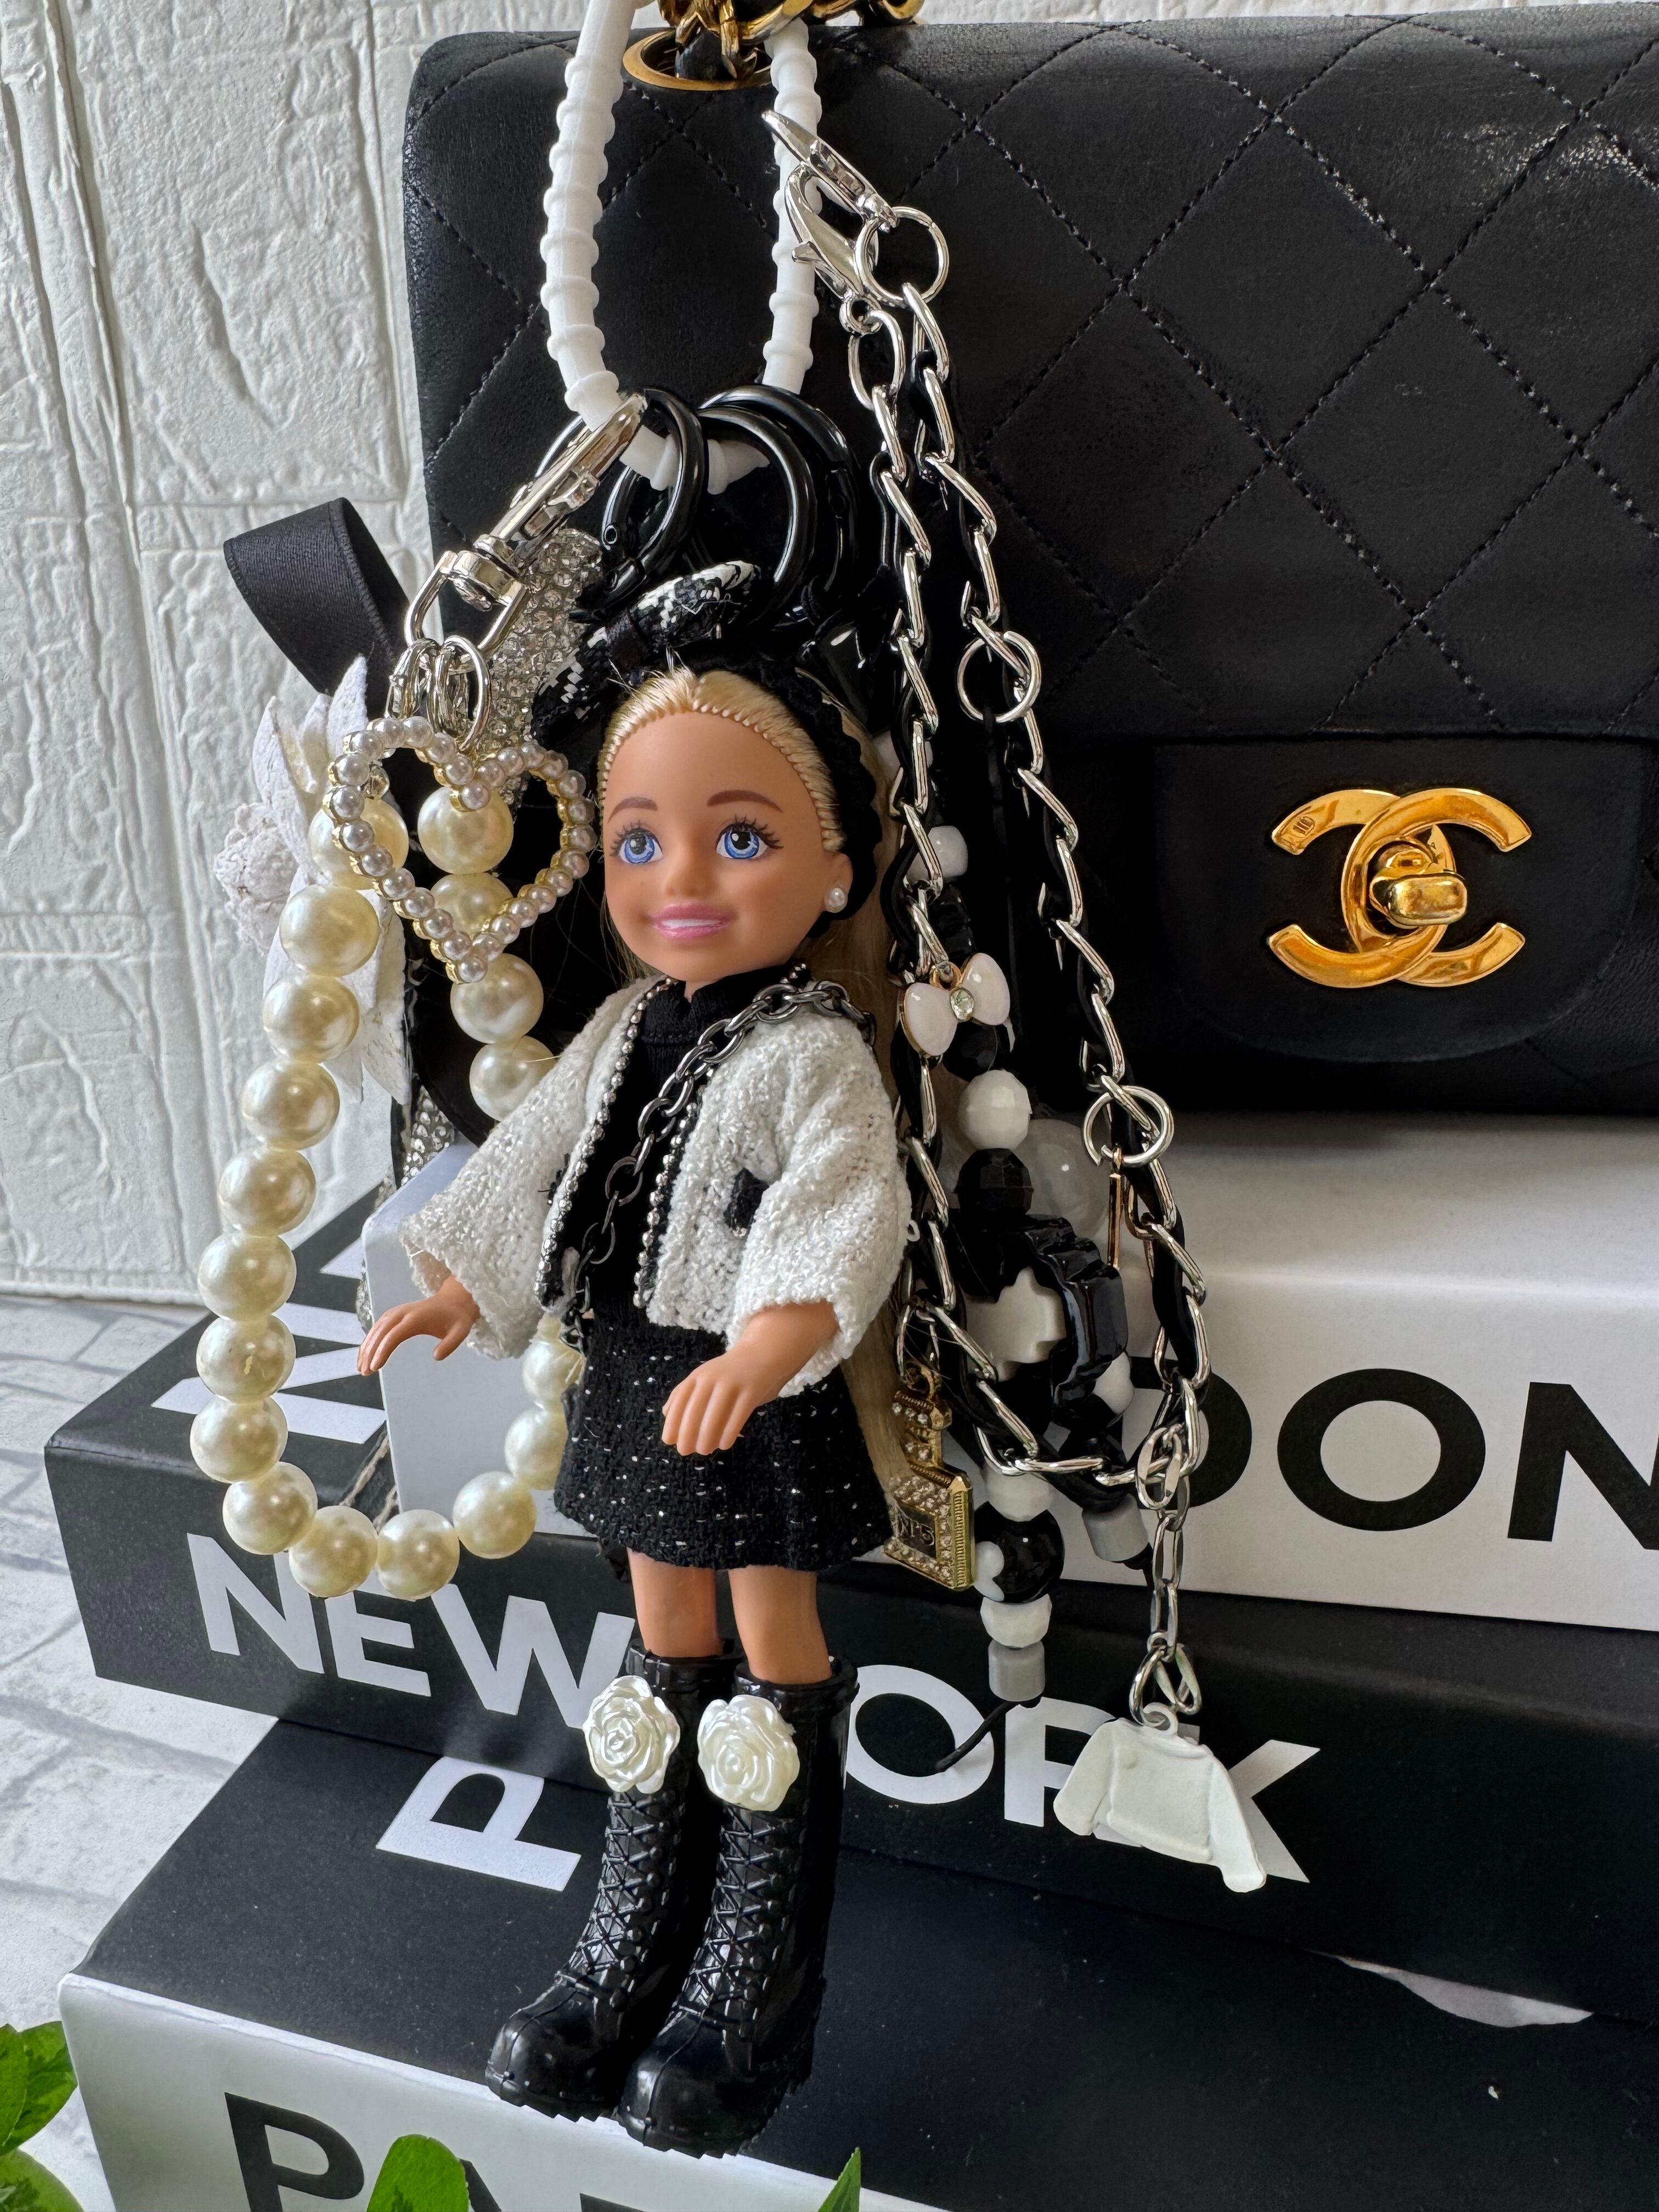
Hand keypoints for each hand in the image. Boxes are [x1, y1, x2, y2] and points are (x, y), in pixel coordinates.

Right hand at [357, 1274, 480, 1374]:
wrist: (453, 1300)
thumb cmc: (457, 1319)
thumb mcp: (460, 1332)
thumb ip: (450, 1345)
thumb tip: (436, 1357)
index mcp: (415, 1318)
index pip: (394, 1336)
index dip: (382, 1351)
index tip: (375, 1367)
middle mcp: (402, 1313)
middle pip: (380, 1333)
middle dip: (370, 1353)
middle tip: (365, 1373)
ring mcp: (396, 1312)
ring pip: (375, 1330)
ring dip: (366, 1348)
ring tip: (361, 1368)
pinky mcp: (393, 1314)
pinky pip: (377, 1328)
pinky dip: (369, 1341)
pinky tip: (364, 1355)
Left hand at [661, 1301, 837, 1455]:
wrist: (763, 1353)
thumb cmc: (729, 1372)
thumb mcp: (703, 1377)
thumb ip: (684, 1393)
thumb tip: (665, 1413)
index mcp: (698, 1376)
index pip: (680, 1400)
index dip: (673, 1421)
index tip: (669, 1440)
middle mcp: (712, 1378)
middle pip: (695, 1409)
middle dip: (687, 1433)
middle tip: (685, 1451)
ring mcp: (733, 1384)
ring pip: (715, 1414)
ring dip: (707, 1436)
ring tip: (703, 1450)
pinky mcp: (751, 1391)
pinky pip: (738, 1415)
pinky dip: (729, 1432)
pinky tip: (724, 1445)